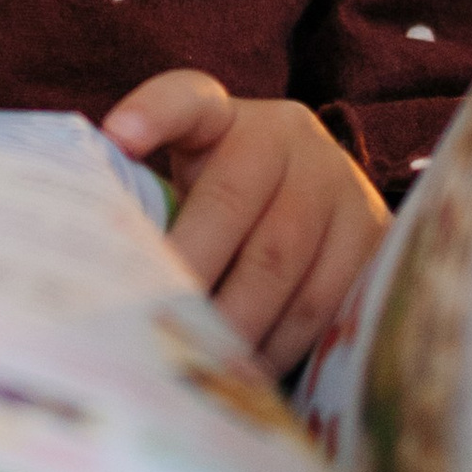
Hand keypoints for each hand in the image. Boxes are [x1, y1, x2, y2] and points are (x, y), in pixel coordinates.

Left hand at [103, 72, 387, 371]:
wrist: (322, 202)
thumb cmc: (226, 206)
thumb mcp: (190, 186)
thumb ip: (150, 209)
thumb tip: (97, 269)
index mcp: (224, 117)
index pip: (186, 100)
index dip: (152, 113)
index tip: (119, 135)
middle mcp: (285, 134)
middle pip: (232, 203)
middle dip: (191, 270)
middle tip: (158, 322)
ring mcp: (337, 180)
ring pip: (283, 263)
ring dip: (237, 322)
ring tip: (202, 361)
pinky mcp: (374, 232)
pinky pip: (329, 299)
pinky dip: (285, 344)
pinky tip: (253, 371)